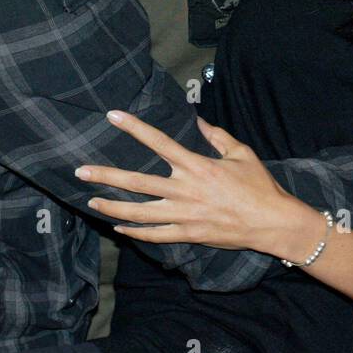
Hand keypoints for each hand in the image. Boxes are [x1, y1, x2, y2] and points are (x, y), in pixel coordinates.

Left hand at [76, 112, 323, 258]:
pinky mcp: (188, 234)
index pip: (158, 142)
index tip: (112, 116)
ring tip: (91, 201)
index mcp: (197, 166)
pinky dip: (135, 232)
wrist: (272, 222)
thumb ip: (218, 136)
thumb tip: (200, 121)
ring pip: (139, 212)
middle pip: (137, 182)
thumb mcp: (242, 153)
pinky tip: (119, 227)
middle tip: (81, 171)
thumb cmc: (259, 186)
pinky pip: (155, 235)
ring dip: (112, 206)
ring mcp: (184, 215)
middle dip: (106, 176)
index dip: (134, 128)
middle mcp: (185, 190)